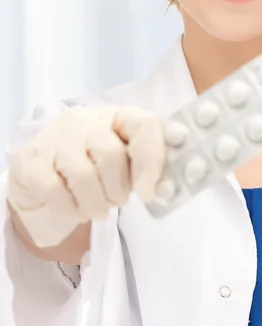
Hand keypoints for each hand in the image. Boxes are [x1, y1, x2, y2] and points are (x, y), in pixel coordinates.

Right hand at [6, 105, 165, 247]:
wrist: (45, 174)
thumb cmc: (95, 167)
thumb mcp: (126, 163)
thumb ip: (149, 170)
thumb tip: (166, 188)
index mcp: (116, 116)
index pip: (144, 125)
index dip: (152, 160)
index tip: (149, 192)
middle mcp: (84, 120)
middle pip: (110, 154)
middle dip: (118, 189)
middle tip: (116, 200)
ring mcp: (54, 138)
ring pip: (83, 175)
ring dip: (96, 204)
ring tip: (97, 208)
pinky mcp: (30, 160)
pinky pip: (54, 190)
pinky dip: (70, 210)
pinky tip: (76, 209)